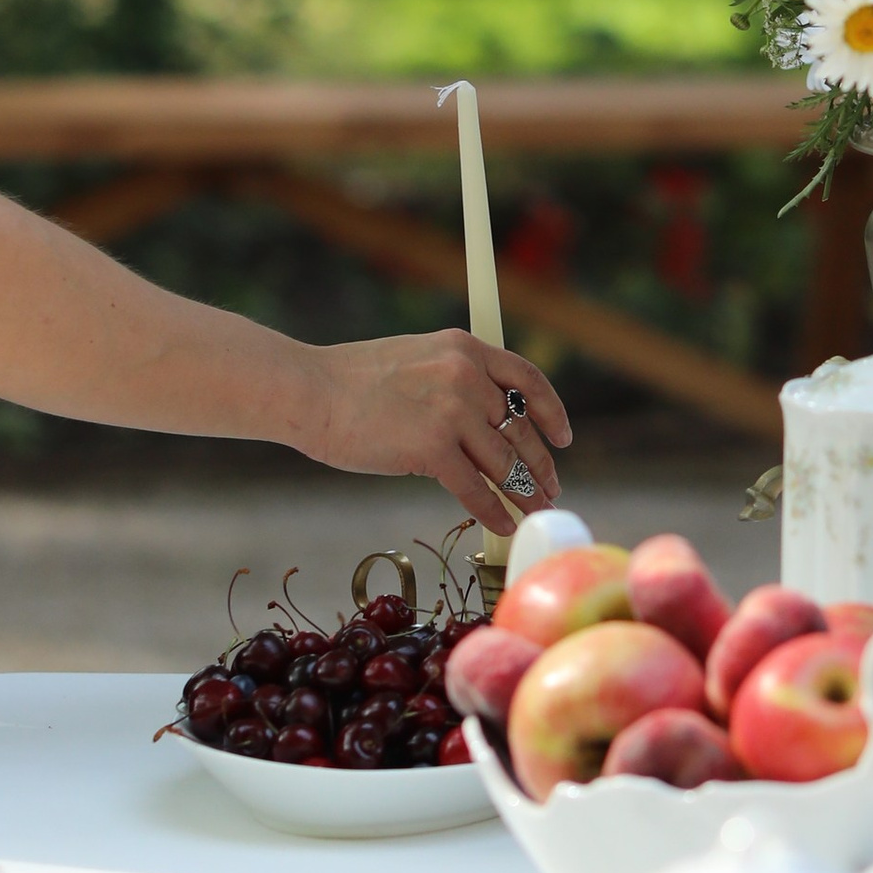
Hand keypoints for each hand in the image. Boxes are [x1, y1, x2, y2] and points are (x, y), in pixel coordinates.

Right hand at [293, 329, 571, 533]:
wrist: (309, 390)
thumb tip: (485, 423)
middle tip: (550, 489)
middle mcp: (466, 375)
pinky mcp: (432, 448)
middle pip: (520, 428)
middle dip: (540, 465)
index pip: (527, 379)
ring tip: (533, 511)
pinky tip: (502, 525)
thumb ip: (453, 380)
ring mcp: (452, 411)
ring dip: (524, 493)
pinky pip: (475, 489)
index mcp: (464, 347)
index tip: (563, 438)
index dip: (552, 412)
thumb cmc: (350, 382)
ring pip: (504, 462)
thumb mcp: (415, 361)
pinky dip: (493, 511)